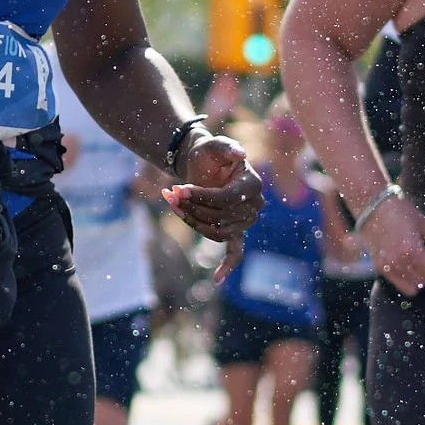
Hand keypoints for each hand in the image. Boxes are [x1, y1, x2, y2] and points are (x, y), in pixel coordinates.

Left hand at [161, 134, 260, 259]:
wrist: (203, 163)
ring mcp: (245, 221)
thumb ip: (227, 147)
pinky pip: (235, 251)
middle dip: (191, 206)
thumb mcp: (214, 145)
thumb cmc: (209, 153)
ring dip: (192, 221)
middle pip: (219, 216)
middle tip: (170, 193)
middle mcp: (254, 205)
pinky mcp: (234, 230)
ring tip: (173, 204)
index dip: (202, 196)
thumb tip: (240, 154)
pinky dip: (227, 265)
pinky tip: (217, 279)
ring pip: (216, 231)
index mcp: (253, 184)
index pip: (226, 198)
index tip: (178, 189)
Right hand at [358, 192, 424, 295]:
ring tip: (416, 259)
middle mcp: (399, 262)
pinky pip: (402, 287)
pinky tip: (407, 265)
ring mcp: (388, 267)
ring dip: (421, 277)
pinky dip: (409, 281)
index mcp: (412, 250)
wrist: (371, 205)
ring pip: (416, 288)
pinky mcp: (380, 269)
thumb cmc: (400, 211)